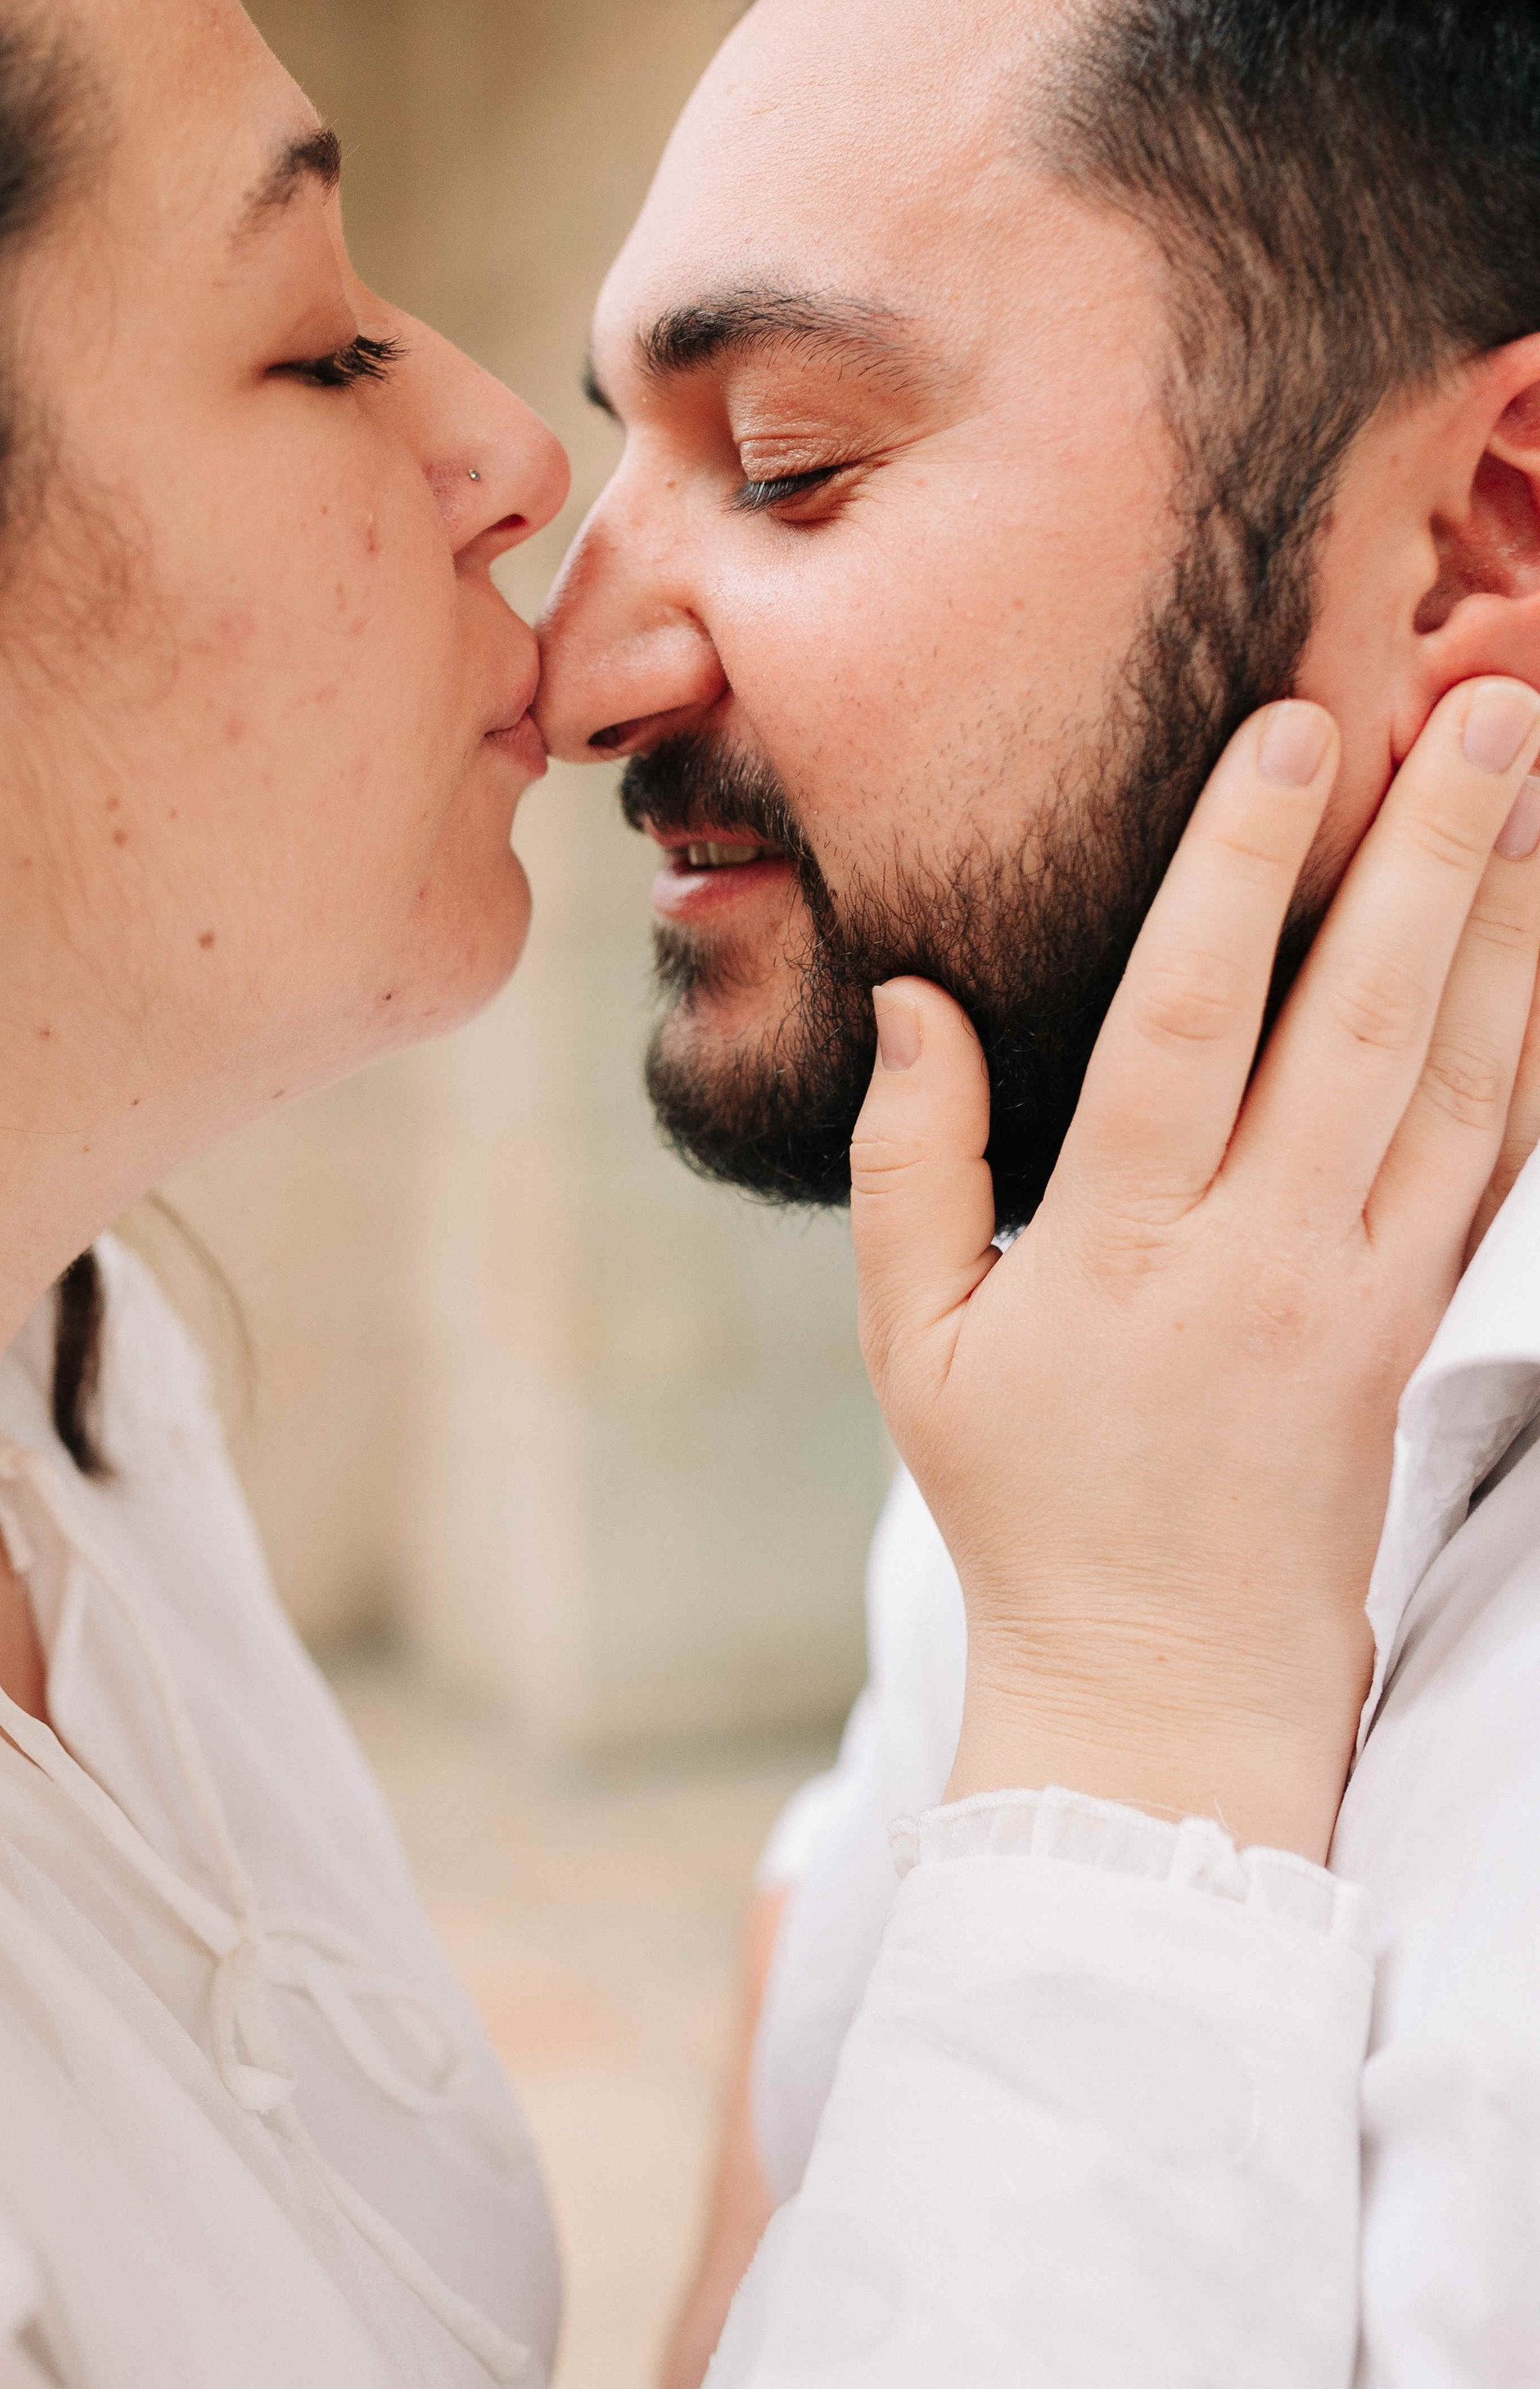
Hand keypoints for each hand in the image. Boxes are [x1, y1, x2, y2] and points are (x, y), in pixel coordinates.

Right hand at [847, 681, 1539, 1860]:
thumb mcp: (916, 1349)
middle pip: (1362, 1027)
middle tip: (1489, 706)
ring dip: (1510, 925)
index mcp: (1118, 1258)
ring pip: (1462, 1083)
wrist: (1170, 1682)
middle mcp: (1261, 1265)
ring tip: (1538, 784)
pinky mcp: (1419, 1325)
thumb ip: (912, 1165)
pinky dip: (1535, 1051)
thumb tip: (915, 997)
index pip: (1189, 1025)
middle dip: (1431, 854)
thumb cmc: (1026, 1506)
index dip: (1241, 870)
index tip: (1294, 732)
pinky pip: (1498, 1165)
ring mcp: (1363, 1298)